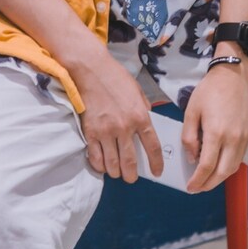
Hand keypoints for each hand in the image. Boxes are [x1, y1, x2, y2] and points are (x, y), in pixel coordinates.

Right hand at [72, 49, 163, 182]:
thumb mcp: (138, 92)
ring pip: (112, 164)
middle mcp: (124, 127)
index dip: (156, 163)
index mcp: (140, 116)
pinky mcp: (90, 132)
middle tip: (132, 177)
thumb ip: (144, 111)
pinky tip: (103, 165)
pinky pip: (95, 157)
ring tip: (117, 172)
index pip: (153, 147)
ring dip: (116, 172)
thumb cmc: (116, 78)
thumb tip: (146, 126)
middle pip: (130, 162)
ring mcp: (106, 132)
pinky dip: (100, 166)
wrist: (91, 70)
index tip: (157, 172)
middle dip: (132, 175)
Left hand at [182, 61, 247, 192]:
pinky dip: (228, 166)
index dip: (197, 180)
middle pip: (222, 173)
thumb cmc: (210, 91)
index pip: (207, 166)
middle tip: (197, 188)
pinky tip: (217, 165)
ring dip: (219, 178)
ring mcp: (243, 138)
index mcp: (216, 132)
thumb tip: (192, 157)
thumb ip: (189, 137)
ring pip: (233, 168)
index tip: (190, 187)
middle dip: (209, 184)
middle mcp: (233, 138)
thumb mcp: (191, 112)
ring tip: (206, 180)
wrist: (232, 77)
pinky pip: (239, 158)